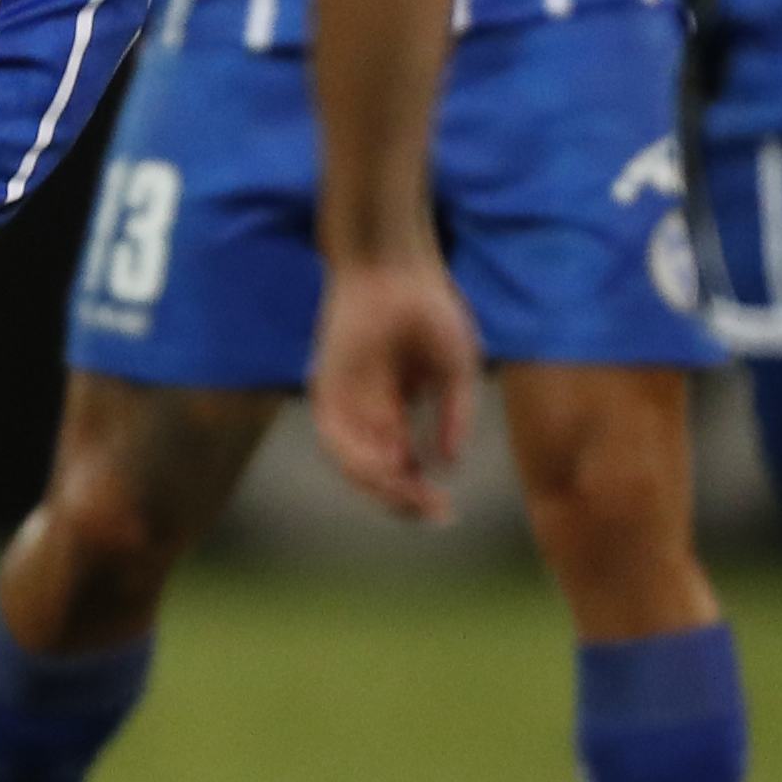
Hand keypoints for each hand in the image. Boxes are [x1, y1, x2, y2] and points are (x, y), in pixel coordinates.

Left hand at [309, 251, 482, 523]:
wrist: (395, 268)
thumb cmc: (428, 310)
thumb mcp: (456, 371)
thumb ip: (454, 417)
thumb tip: (448, 465)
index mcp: (395, 409)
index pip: (402, 467)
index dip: (420, 494)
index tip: (447, 514)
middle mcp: (366, 411)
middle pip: (378, 472)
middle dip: (404, 499)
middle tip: (434, 513)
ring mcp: (346, 400)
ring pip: (353, 462)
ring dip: (380, 486)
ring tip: (411, 496)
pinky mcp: (325, 385)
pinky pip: (333, 435)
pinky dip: (355, 458)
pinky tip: (386, 469)